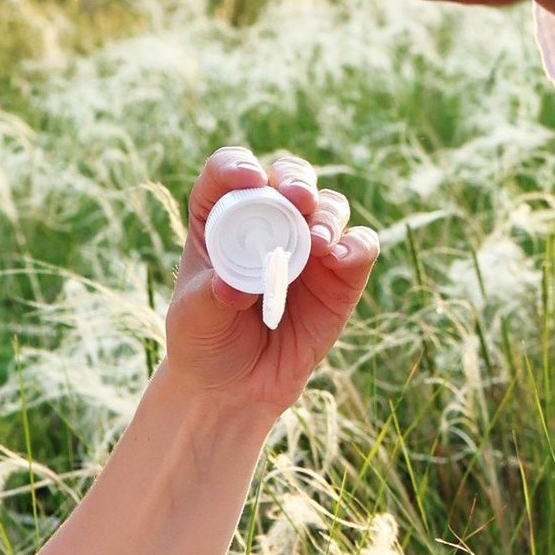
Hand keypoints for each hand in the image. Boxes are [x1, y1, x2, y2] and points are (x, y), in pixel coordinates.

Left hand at [162, 146, 380, 418]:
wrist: (236, 387)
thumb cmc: (205, 341)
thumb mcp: (194, 317)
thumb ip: (212, 296)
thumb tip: (235, 284)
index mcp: (220, 217)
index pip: (228, 174)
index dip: (238, 167)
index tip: (248, 181)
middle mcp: (268, 221)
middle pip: (288, 177)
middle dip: (296, 180)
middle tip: (296, 199)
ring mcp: (309, 246)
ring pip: (328, 206)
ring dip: (327, 215)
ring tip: (317, 243)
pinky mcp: (342, 274)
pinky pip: (360, 246)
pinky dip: (356, 245)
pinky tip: (341, 258)